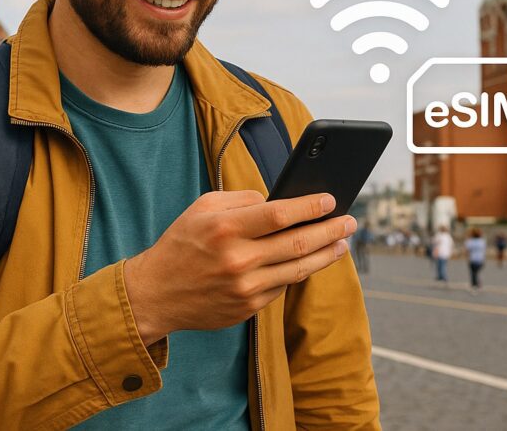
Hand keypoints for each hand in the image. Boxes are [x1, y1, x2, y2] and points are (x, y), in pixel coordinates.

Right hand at [124, 190, 355, 344]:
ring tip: (343, 242)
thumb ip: (242, 200)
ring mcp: (245, 287)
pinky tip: (312, 260)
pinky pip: (283, 287)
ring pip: (299, 269)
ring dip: (327, 254)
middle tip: (350, 221)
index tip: (331, 199)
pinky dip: (300, 271)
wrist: (156, 293)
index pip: (281, 214)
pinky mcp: (248, 307)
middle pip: (299, 242)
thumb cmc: (182, 243)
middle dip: (331, 230)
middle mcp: (238, 259)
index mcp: (226, 227)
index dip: (311, 206)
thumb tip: (280, 201)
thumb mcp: (202, 207)